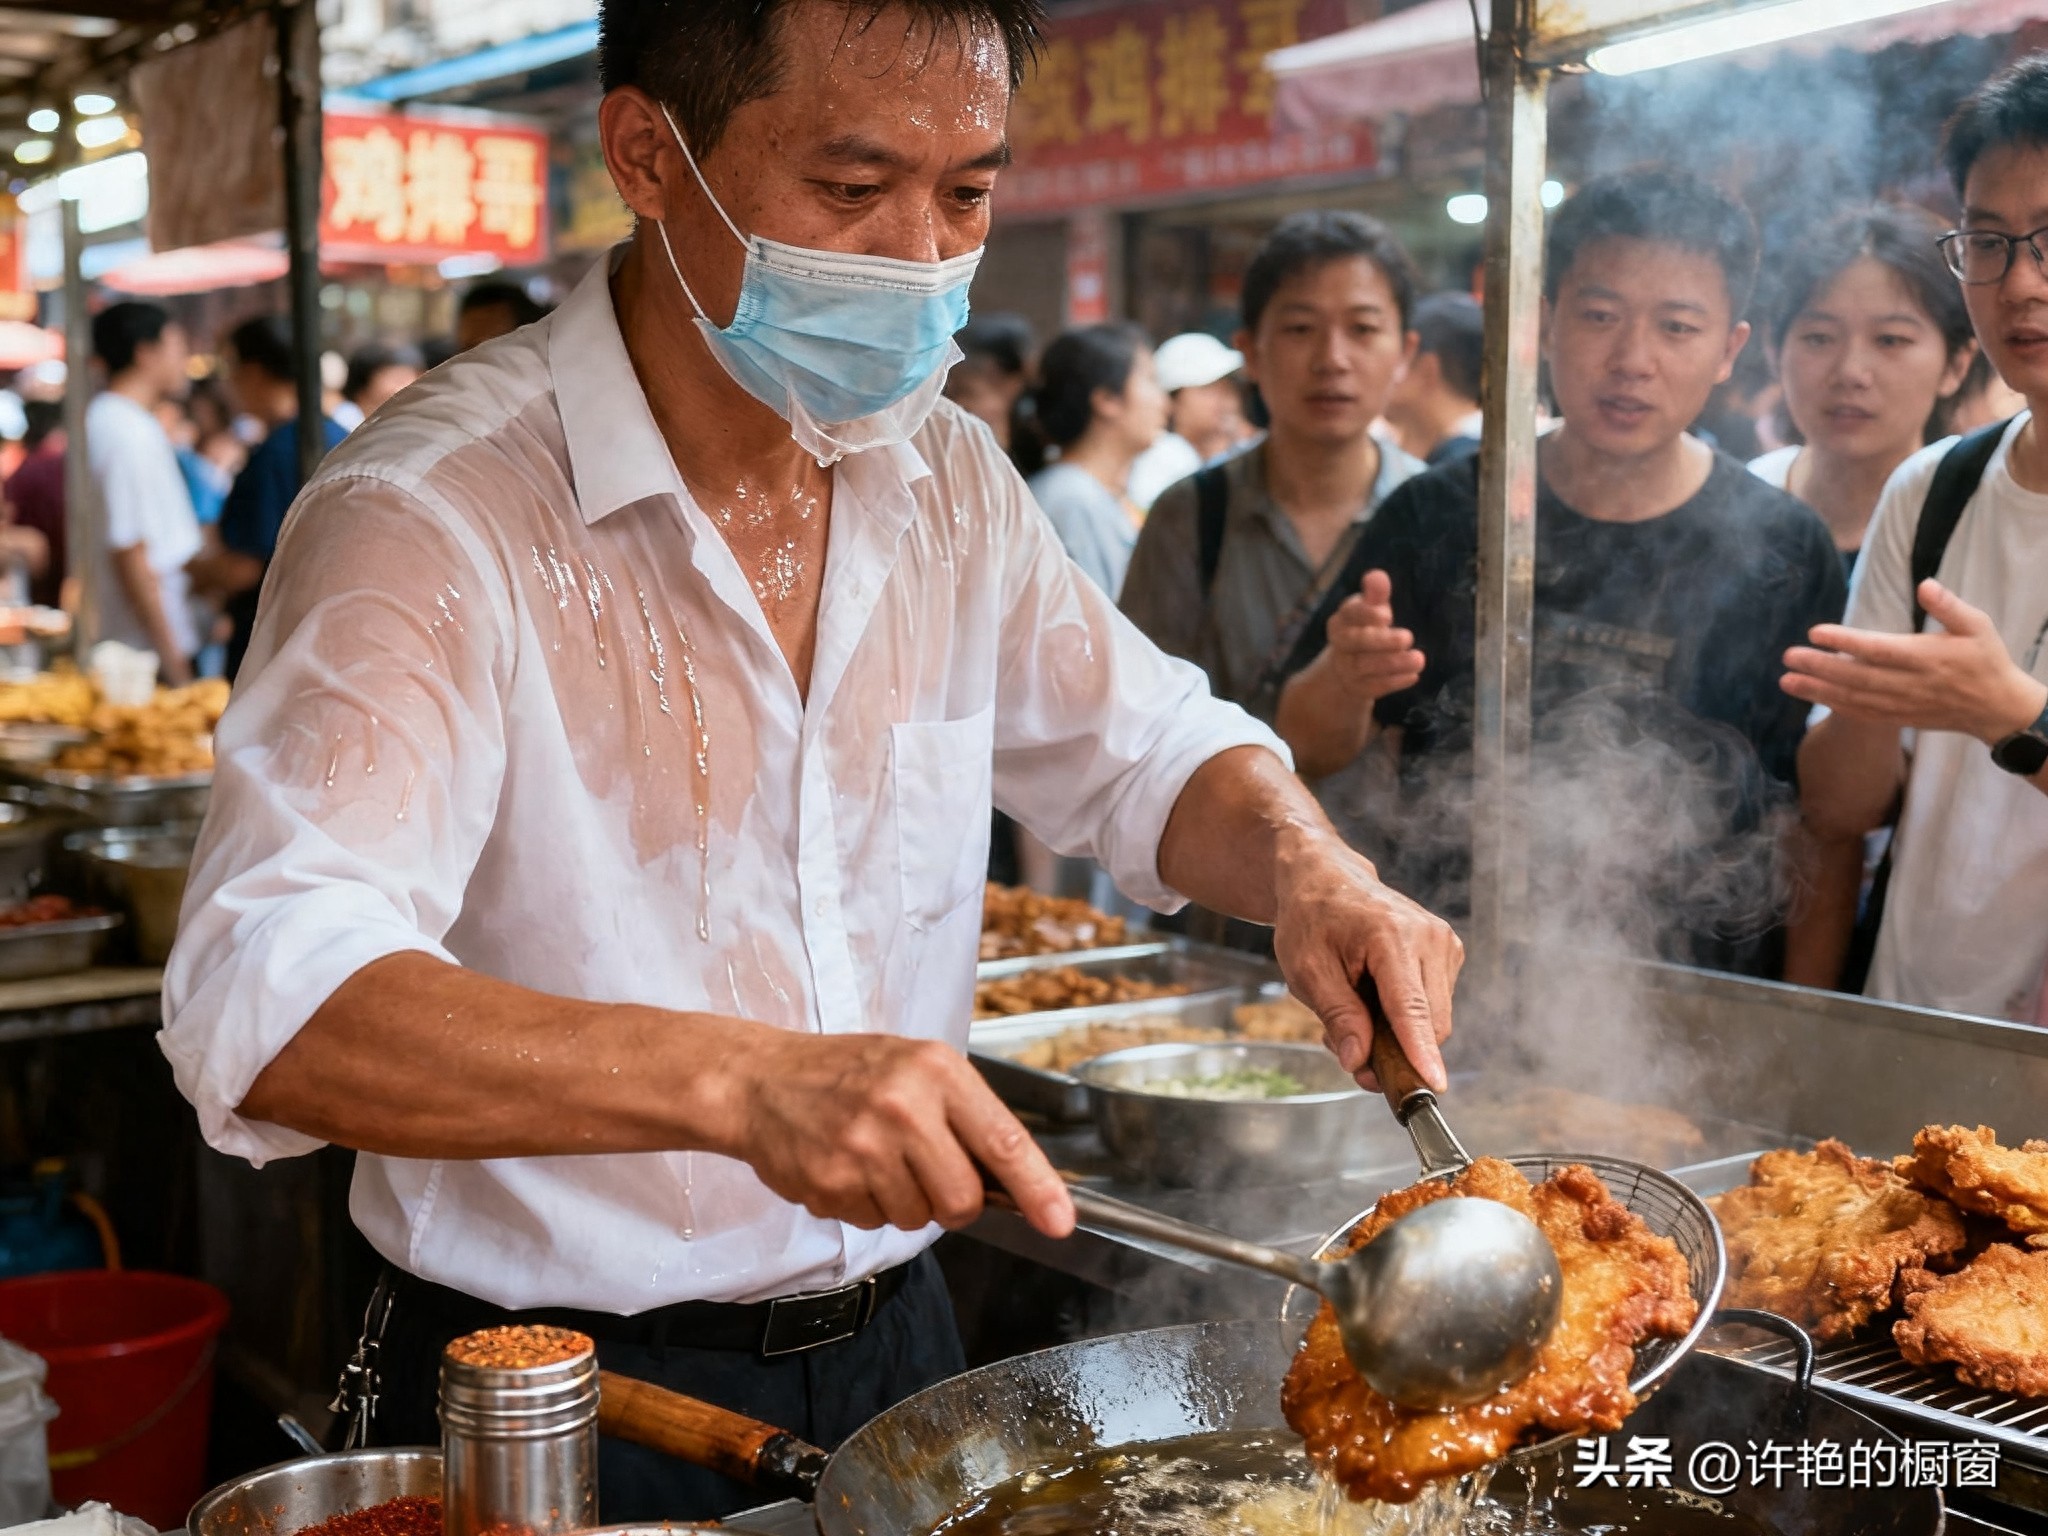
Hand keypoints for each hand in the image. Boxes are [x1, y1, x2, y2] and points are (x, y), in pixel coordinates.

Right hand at [730, 1030, 1074, 1238]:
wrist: (762, 1080)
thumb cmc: (849, 1073)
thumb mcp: (916, 1068)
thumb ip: (966, 1117)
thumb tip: (1019, 1184)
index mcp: (936, 1071)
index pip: (1003, 1140)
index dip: (1039, 1188)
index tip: (1060, 1221)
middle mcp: (902, 1107)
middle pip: (962, 1199)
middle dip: (954, 1203)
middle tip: (927, 1174)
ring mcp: (862, 1147)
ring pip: (917, 1218)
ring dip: (904, 1203)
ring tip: (876, 1160)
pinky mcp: (830, 1182)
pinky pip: (873, 1222)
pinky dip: (865, 1206)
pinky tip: (847, 1168)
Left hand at [1270, 830, 1461, 1092]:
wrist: (1326, 877)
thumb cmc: (1312, 917)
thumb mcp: (1307, 969)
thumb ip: (1337, 1016)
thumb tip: (1358, 1061)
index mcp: (1392, 937)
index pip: (1412, 1008)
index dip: (1421, 1052)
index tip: (1433, 1085)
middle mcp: (1430, 938)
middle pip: (1430, 1024)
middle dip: (1394, 1051)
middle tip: (1344, 1047)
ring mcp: (1444, 944)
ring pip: (1435, 1020)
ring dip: (1397, 1033)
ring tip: (1352, 1009)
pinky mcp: (1449, 953)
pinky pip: (1434, 1006)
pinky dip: (1406, 1017)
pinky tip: (1373, 997)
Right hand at [1309, 570, 1424, 705]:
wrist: (1348, 666)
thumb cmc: (1366, 628)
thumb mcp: (1372, 608)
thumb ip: (1376, 594)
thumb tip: (1377, 576)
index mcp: (1342, 619)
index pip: (1350, 614)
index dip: (1367, 615)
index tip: (1388, 615)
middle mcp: (1340, 643)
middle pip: (1356, 642)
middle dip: (1382, 641)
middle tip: (1408, 637)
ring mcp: (1346, 667)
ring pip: (1365, 666)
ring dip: (1394, 663)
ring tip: (1419, 659)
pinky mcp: (1357, 688)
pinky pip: (1373, 687)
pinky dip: (1394, 682)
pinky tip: (1413, 676)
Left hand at [1782, 579, 2047, 743]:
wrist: (1997, 708)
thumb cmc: (1985, 660)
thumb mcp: (1978, 626)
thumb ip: (1950, 607)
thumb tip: (1926, 585)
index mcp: (1927, 658)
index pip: (1878, 649)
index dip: (1845, 642)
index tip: (1815, 632)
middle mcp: (1911, 684)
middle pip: (1857, 677)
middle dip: (1819, 667)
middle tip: (1787, 656)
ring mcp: (1902, 704)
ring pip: (1854, 698)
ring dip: (1817, 690)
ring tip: (1785, 680)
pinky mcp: (1899, 718)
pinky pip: (1862, 714)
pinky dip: (1834, 707)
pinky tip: (1811, 696)